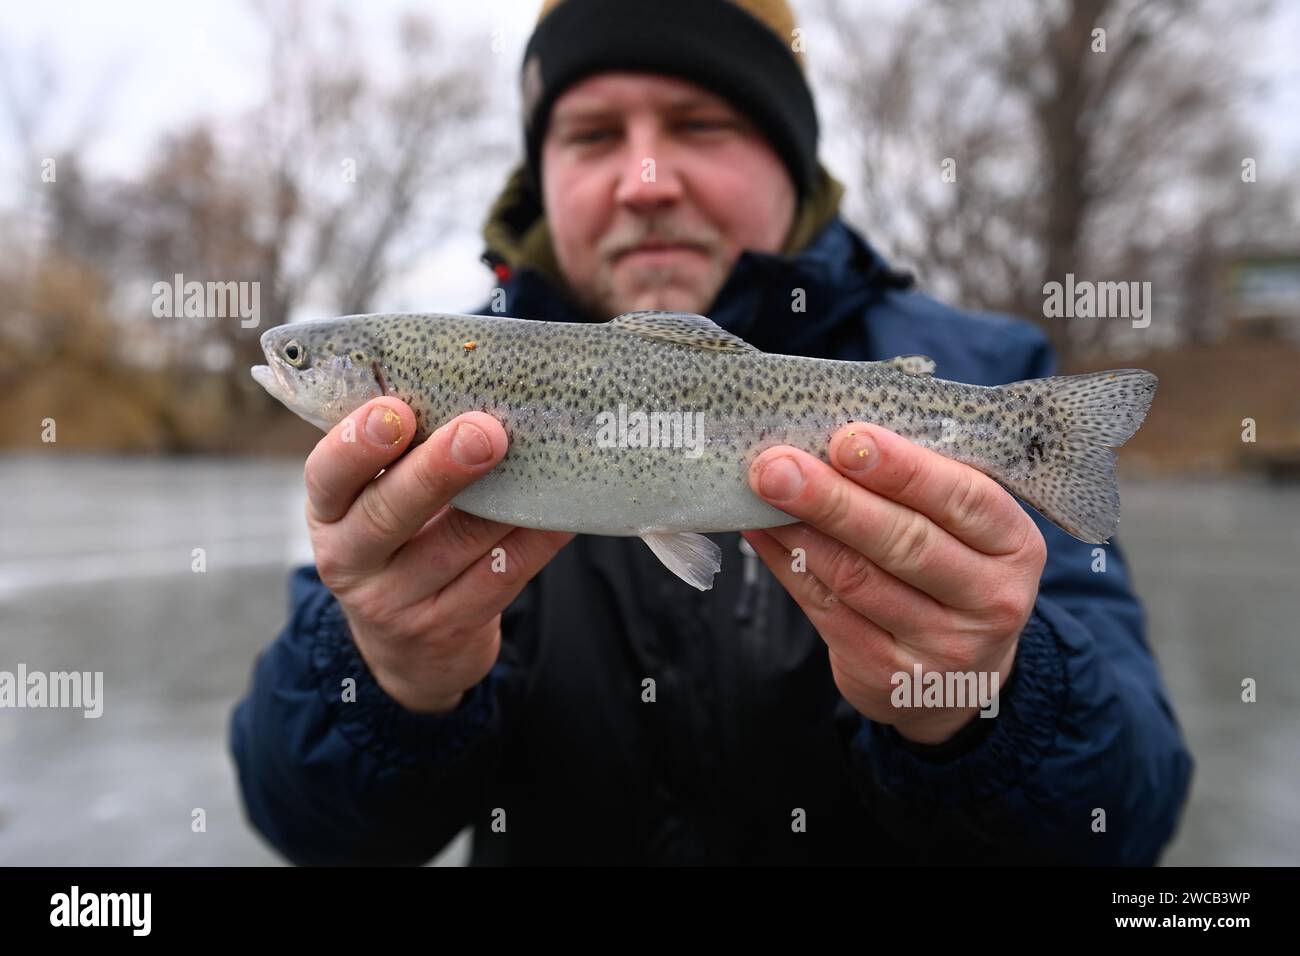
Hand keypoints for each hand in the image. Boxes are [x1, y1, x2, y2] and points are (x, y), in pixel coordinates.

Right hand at [303, 399, 573, 713]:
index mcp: (329, 512)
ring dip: (501, 502)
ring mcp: (398, 603)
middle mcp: (351, 560)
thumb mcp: (377, 500)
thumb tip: (472, 387)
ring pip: (456, 545)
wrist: (411, 647)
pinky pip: (501, 577)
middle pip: (388, 514)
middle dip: (437, 470)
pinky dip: (535, 540)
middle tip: (483, 432)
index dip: (357, 444)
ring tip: (539, 459)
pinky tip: (561, 512)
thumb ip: (404, 453)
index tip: (396, 411)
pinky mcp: (450, 628)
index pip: (326, 475)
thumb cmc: (401, 539)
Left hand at [742, 423, 1046, 744]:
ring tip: (762, 489)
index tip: (847, 439)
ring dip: (801, 530)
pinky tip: (763, 532)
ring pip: (857, 578)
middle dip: (834, 499)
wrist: (960, 678)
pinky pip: (826, 610)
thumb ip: (920, 486)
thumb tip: (834, 436)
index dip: (904, 469)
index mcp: (1015, 546)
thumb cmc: (955, 572)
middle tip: (778, 465)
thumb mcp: (967, 530)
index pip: (965, 499)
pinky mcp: (886, 674)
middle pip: (905, 542)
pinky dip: (788, 564)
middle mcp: (989, 600)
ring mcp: (941, 646)